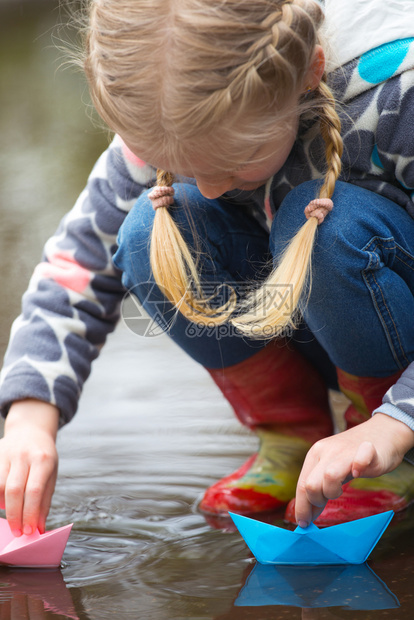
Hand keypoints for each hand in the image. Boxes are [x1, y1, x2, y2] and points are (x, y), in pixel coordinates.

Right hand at [0, 400, 58, 535]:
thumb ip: (45, 501)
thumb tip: (39, 529)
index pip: (34, 490)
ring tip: (12, 515)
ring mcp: (6, 453)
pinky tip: (2, 502)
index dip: (30, 513)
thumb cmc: (43, 457)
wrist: (30, 431)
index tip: (30, 531)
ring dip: (4, 506)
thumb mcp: (51, 474)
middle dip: (15, 515)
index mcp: (43, 459)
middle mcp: (24, 455)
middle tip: (18, 532)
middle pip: (14, 490)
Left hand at [295, 413, 413, 526]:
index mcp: (315, 455)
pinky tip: (359, 473)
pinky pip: (361, 458)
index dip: (301, 507)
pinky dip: (359, 467)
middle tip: (328, 500)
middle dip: (317, 501)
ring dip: (333, 492)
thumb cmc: (354, 457)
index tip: (304, 523)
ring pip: (329, 476)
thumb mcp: (331, 470)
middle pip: (311, 484)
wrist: (381, 433)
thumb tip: (306, 516)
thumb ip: (319, 489)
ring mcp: (346, 449)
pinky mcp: (368, 450)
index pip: (302, 485)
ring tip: (341, 490)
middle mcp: (326, 450)